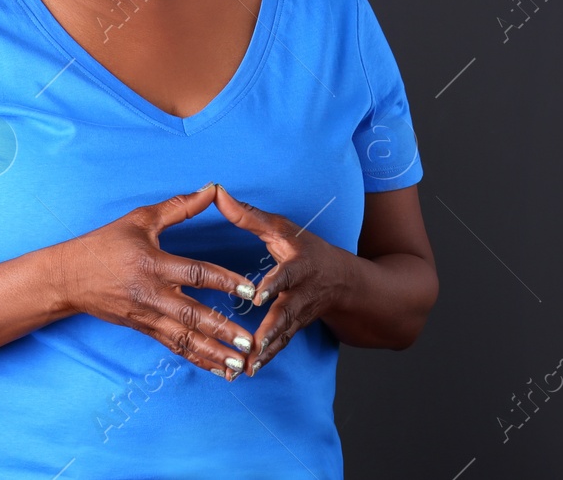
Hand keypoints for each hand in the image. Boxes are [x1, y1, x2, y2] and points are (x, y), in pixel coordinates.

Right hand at [53, 183, 258, 379]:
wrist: (69, 277)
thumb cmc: (105, 244)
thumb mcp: (141, 219)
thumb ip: (179, 207)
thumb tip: (212, 189)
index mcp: (153, 264)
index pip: (196, 274)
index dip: (225, 282)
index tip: (250, 292)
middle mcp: (152, 294)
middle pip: (193, 315)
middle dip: (223, 330)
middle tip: (250, 342)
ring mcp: (147, 315)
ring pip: (185, 339)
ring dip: (214, 353)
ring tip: (241, 364)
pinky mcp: (144, 329)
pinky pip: (174, 347)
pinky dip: (198, 360)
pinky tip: (219, 369)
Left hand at [212, 184, 351, 375]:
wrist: (345, 282)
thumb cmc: (307, 249)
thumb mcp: (283, 228)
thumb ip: (248, 215)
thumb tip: (217, 192)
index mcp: (299, 265)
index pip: (287, 275)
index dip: (274, 285)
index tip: (258, 297)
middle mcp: (302, 293)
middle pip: (287, 313)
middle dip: (271, 329)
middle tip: (253, 344)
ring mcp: (300, 315)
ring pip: (283, 335)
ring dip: (266, 351)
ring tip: (247, 366)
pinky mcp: (295, 329)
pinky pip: (280, 346)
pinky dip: (266, 359)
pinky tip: (248, 371)